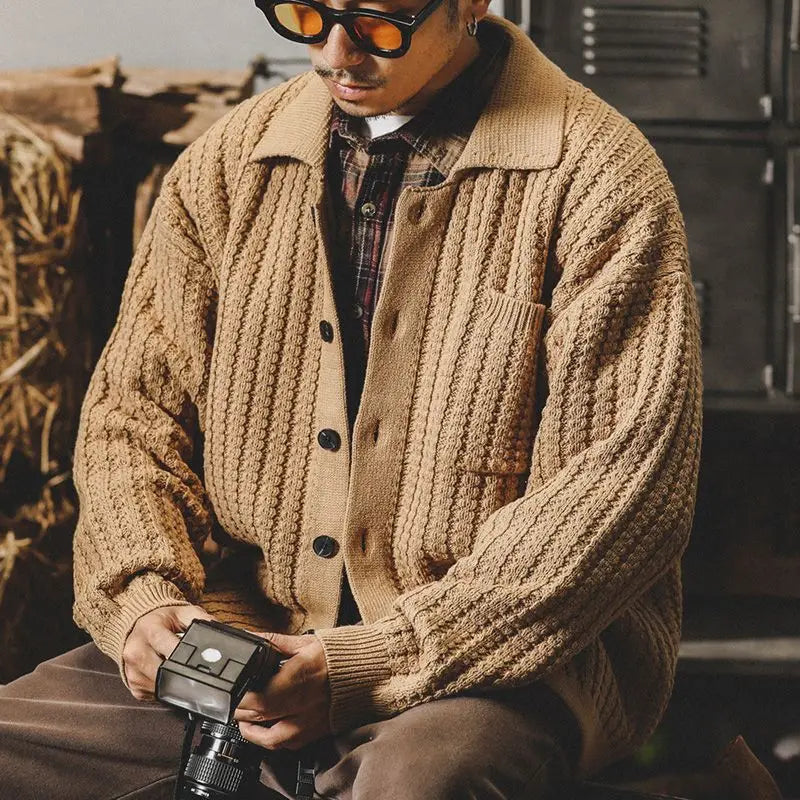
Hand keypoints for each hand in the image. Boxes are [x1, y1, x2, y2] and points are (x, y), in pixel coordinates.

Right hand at [122, 604, 213, 699]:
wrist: (138, 625)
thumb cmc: (163, 620)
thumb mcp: (184, 613)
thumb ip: (202, 621)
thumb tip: (220, 635)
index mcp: (149, 630)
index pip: (167, 646)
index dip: (184, 657)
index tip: (198, 663)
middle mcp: (136, 650)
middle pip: (161, 672)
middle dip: (180, 674)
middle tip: (195, 672)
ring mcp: (132, 670)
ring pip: (158, 687)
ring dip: (173, 682)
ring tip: (178, 668)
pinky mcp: (133, 685)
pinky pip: (153, 694)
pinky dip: (164, 688)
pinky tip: (167, 675)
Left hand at [234, 632, 330, 750]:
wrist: (371, 670)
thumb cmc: (341, 654)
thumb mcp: (306, 642)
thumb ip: (275, 642)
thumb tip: (252, 638)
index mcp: (298, 676)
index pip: (259, 694)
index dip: (239, 695)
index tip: (229, 689)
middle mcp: (303, 702)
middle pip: (259, 714)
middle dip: (239, 709)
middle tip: (231, 700)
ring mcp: (310, 720)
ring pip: (270, 737)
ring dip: (251, 729)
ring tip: (242, 718)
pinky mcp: (317, 730)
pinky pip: (288, 744)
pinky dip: (270, 740)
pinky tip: (264, 730)